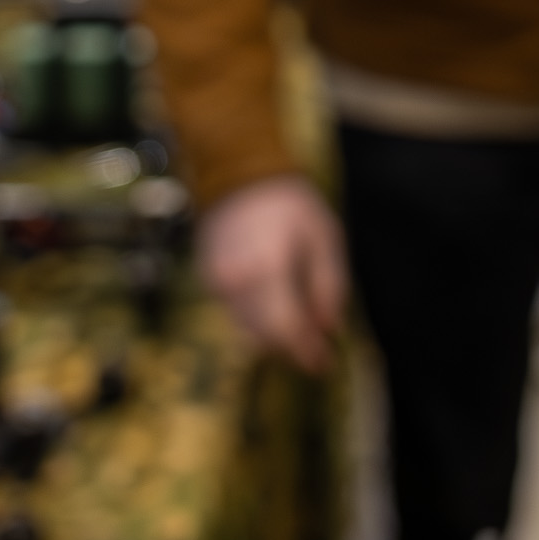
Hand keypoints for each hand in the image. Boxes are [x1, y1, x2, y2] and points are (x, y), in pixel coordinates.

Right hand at [196, 174, 346, 373]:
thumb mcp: (323, 238)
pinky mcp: (210, 281)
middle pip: (264, 336)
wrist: (239, 174)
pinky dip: (258, 320)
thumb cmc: (289, 205)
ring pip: (247, 330)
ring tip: (302, 335)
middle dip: (292, 349)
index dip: (306, 351)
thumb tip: (328, 328)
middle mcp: (236, 281)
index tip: (325, 365)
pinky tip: (279, 312)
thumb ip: (328, 285)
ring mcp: (218, 282)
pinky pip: (236, 313)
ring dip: (275, 338)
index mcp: (268, 268)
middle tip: (317, 354)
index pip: (286, 327)